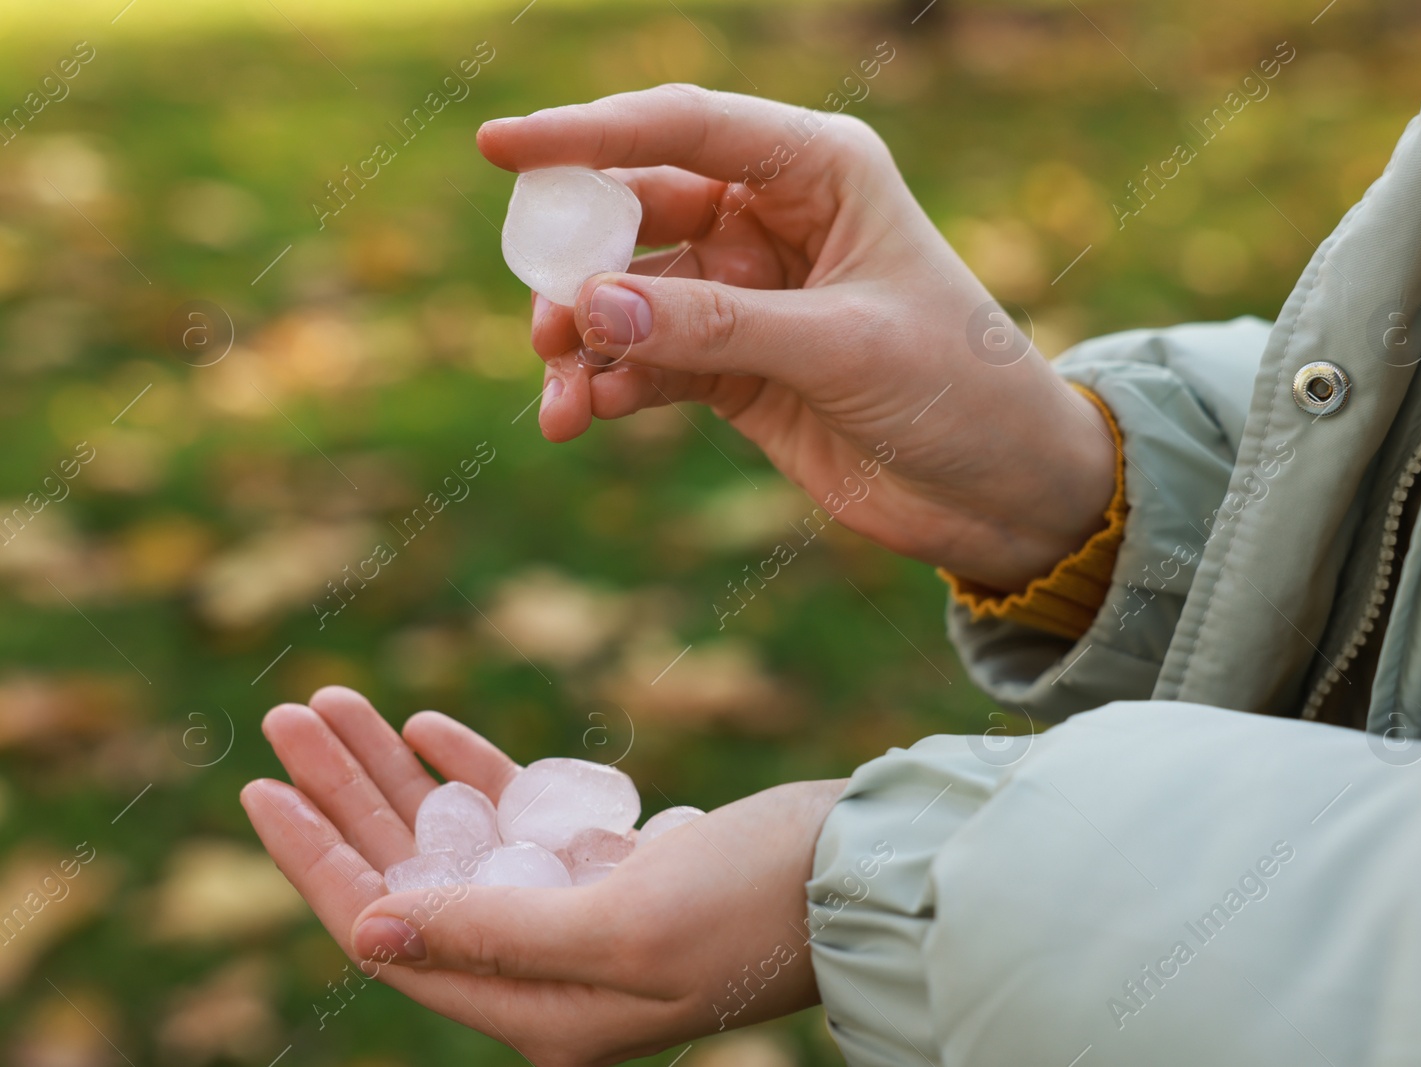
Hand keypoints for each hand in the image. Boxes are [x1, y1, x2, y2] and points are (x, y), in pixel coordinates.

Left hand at [241, 686, 845, 1066]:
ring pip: (457, 836)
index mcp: (536, 1008)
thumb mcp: (618, 927)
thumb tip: (367, 932)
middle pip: (412, 874)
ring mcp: (576, 914)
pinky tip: (425, 728)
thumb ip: (491, 933)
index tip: (261, 789)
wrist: (860, 873)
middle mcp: (544, 969)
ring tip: (335, 701)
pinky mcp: (611, 866)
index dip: (317, 861)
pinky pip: (517, 817)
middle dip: (346, 795)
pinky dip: (471, 772)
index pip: (390, 930)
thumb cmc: (752, 905)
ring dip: (396, 772)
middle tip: (289, 717)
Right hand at [478, 85, 1116, 591]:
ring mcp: (748, 295)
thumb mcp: (842, 349)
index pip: (686, 128)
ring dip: (587, 340)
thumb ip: (720, 327)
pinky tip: (584, 416)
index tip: (499, 148)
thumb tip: (592, 307)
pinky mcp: (734, 366)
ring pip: (632, 297)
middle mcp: (773, 219)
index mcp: (819, 171)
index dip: (589, 133)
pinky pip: (648, 361)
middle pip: (640, 211)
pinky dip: (610, 385)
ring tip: (562, 393)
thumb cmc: (957, 388)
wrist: (1001, 490)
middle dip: (581, 260)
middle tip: (544, 313)